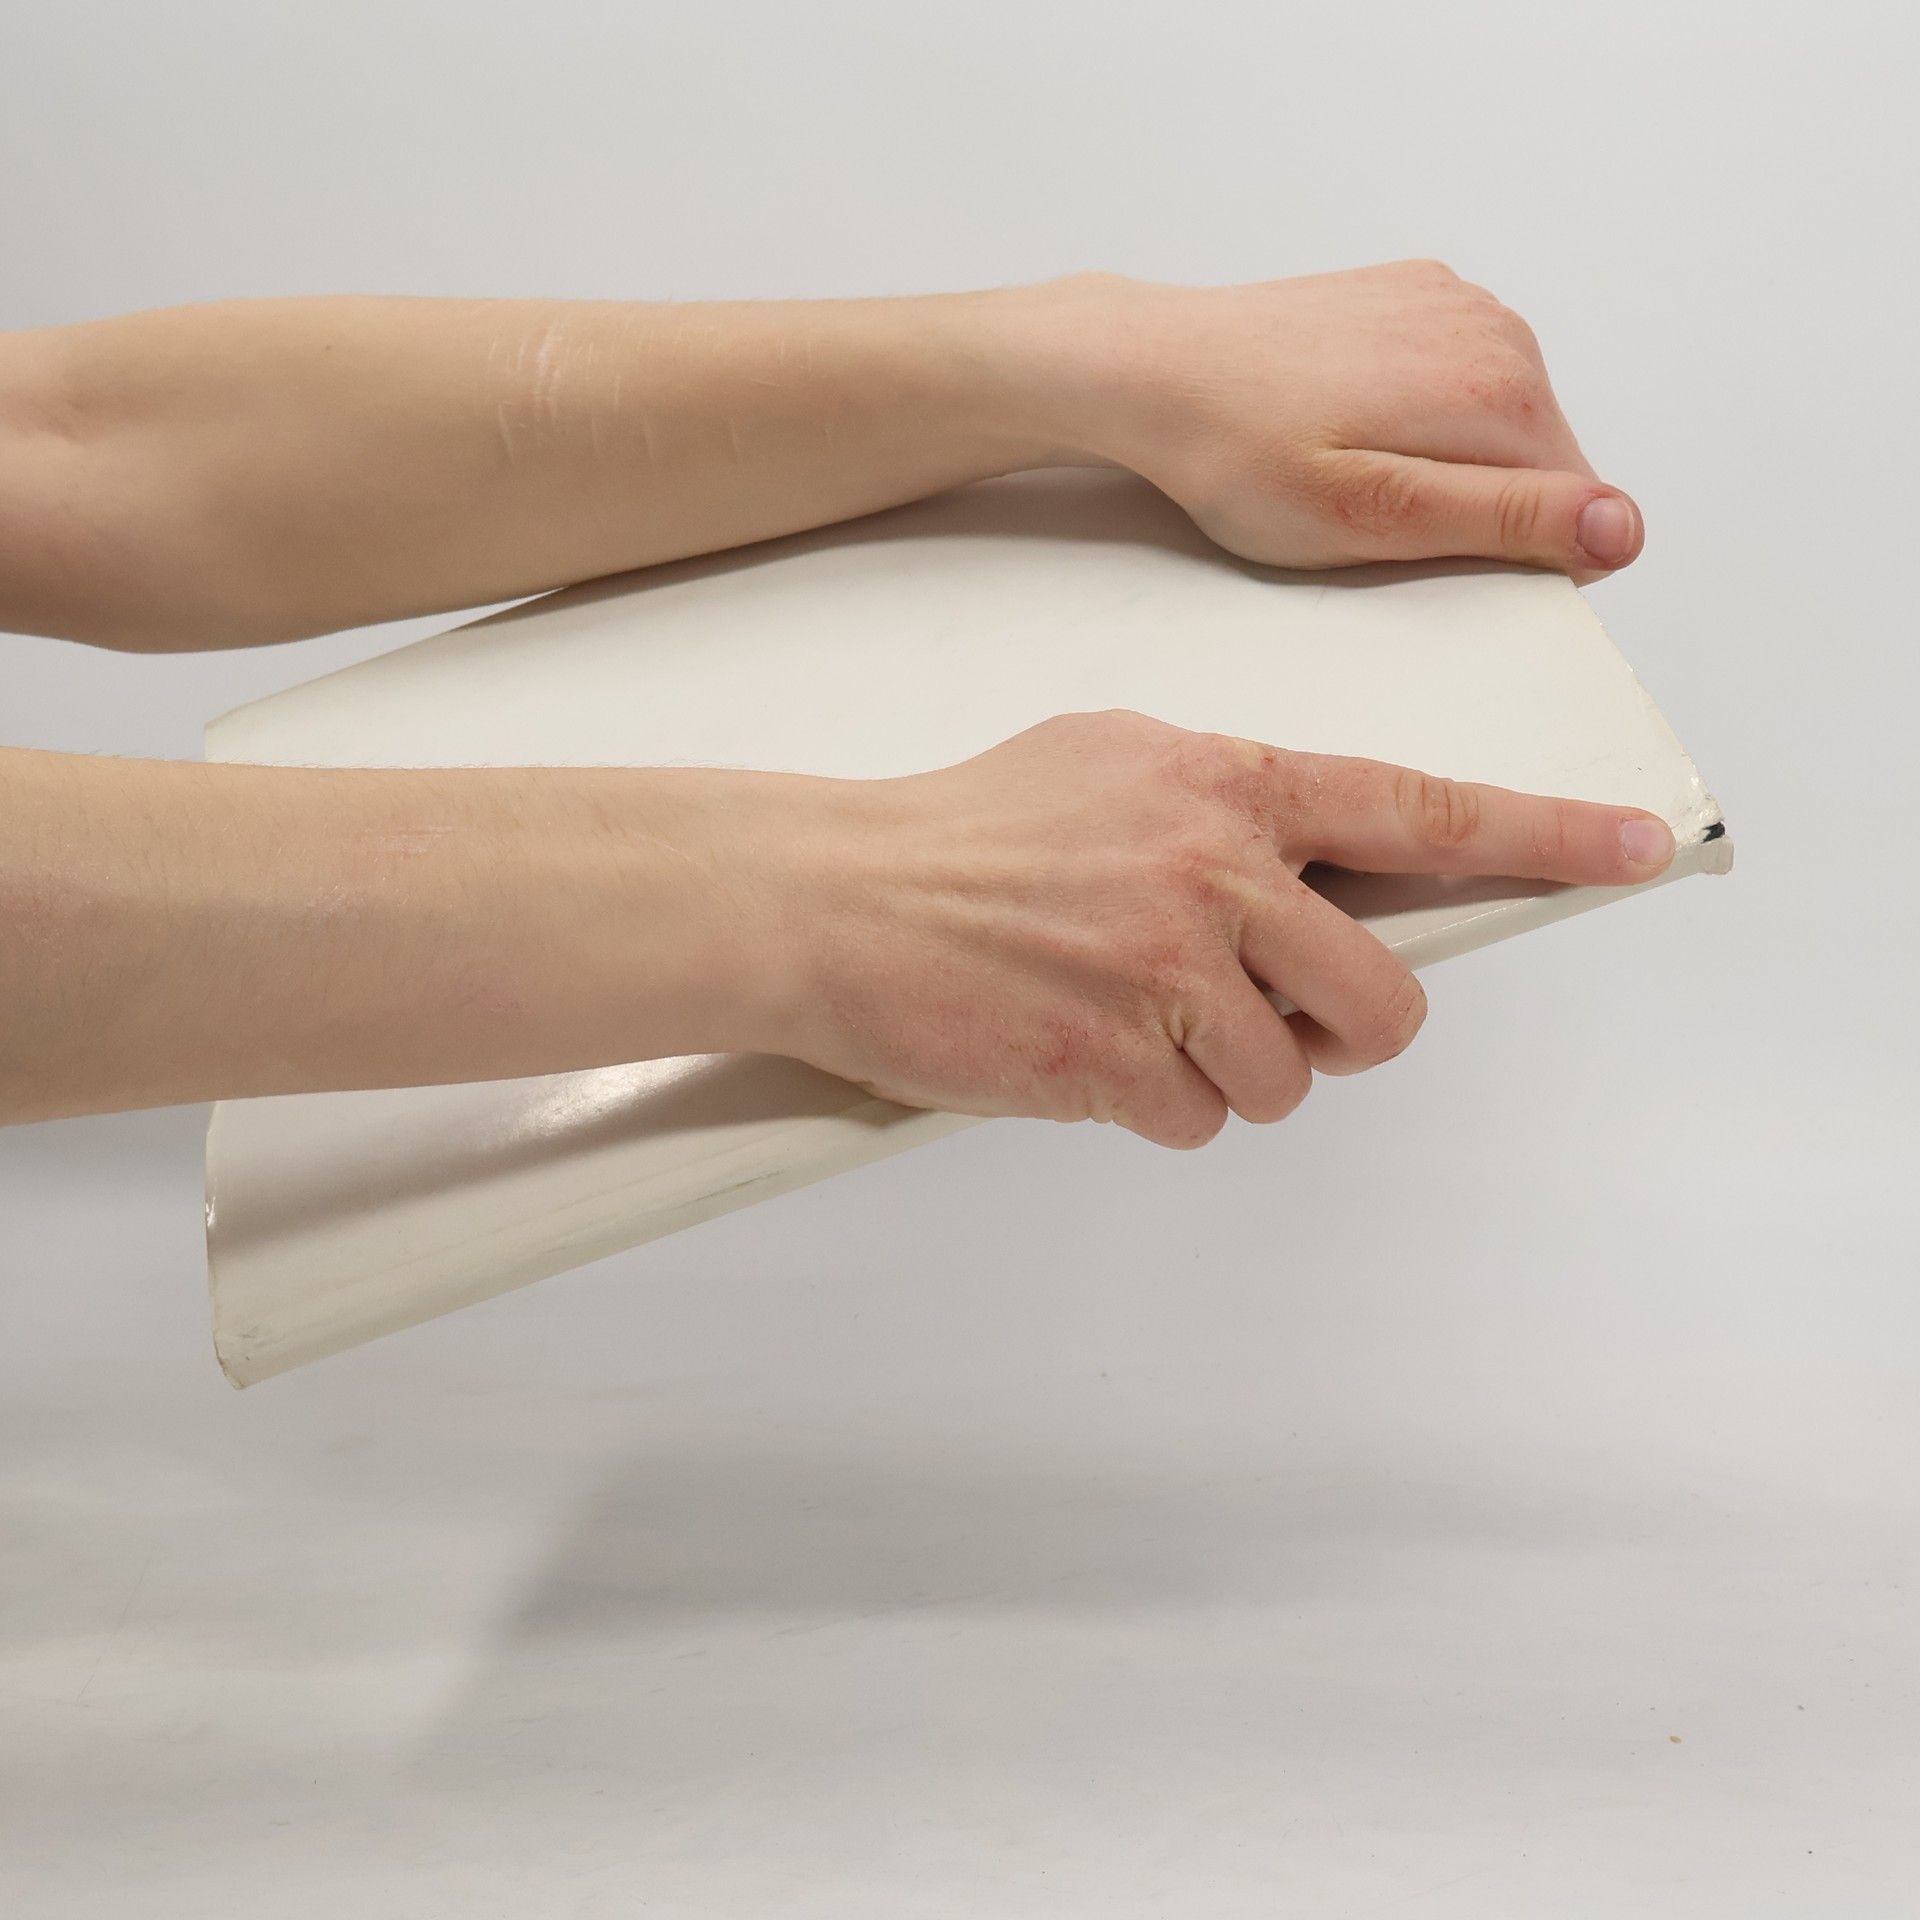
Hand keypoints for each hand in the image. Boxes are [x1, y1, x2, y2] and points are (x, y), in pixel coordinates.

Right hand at [752, 711, 1674, 1146]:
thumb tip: (1315, 865)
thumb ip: (1230, 804)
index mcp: (1225, 785)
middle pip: (1379, 999)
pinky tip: (1087, 1056)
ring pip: (1287, 1078)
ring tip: (1138, 1026)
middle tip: (1281, 1019)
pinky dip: (1156, 1108)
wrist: (830, 897)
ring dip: (1230, 1074)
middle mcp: (1213, 873)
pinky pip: (1198, 1123)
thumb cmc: (963, 830)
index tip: (1631, 846)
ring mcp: (1165, 973)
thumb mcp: (1112, 762)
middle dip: (1346, 1029)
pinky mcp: (1113, 1064)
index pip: (1414, 810)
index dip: (1539, 836)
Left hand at [1020, 262, 1640, 580]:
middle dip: (1470, 507)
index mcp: (1502, 389)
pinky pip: (1449, 379)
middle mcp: (1497, 329)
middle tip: (1367, 516)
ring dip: (1437, 462)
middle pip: (1538, 464)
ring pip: (1493, 425)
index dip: (1503, 559)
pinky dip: (1409, 413)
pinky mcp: (1411, 293)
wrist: (1153, 370)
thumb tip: (1623, 527)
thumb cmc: (1241, 455)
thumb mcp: (1376, 516)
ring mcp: (1454, 301)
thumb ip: (1506, 521)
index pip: (1575, 513)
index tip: (1417, 555)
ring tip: (1345, 465)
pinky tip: (1339, 422)